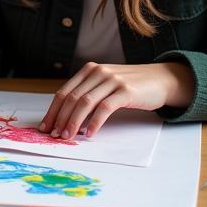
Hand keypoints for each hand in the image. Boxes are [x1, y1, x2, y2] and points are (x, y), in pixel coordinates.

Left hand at [39, 61, 194, 138]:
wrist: (162, 79)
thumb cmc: (131, 86)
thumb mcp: (105, 84)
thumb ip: (89, 93)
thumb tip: (66, 116)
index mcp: (88, 70)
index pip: (63, 92)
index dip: (53, 111)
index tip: (45, 126)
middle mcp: (97, 72)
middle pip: (71, 98)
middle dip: (60, 118)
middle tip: (54, 135)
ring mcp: (111, 80)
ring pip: (85, 103)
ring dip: (73, 122)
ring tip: (68, 136)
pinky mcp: (126, 91)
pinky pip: (105, 108)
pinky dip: (94, 122)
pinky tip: (90, 133)